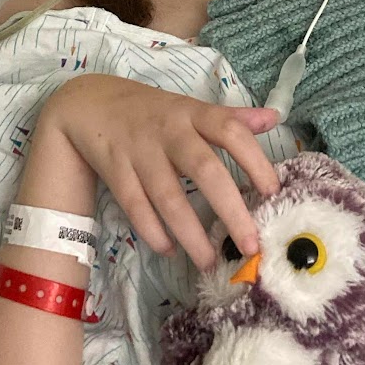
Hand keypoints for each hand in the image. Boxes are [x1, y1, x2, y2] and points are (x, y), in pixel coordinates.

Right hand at [35, 74, 280, 271]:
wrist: (90, 103)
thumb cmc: (152, 111)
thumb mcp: (190, 107)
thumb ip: (231, 117)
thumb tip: (274, 119)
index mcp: (194, 113)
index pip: (230, 131)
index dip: (255, 160)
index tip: (273, 192)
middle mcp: (170, 131)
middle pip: (203, 168)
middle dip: (229, 208)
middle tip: (250, 244)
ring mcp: (140, 152)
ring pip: (168, 196)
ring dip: (190, 232)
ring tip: (209, 261)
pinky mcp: (115, 170)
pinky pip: (135, 206)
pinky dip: (152, 231)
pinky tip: (170, 250)